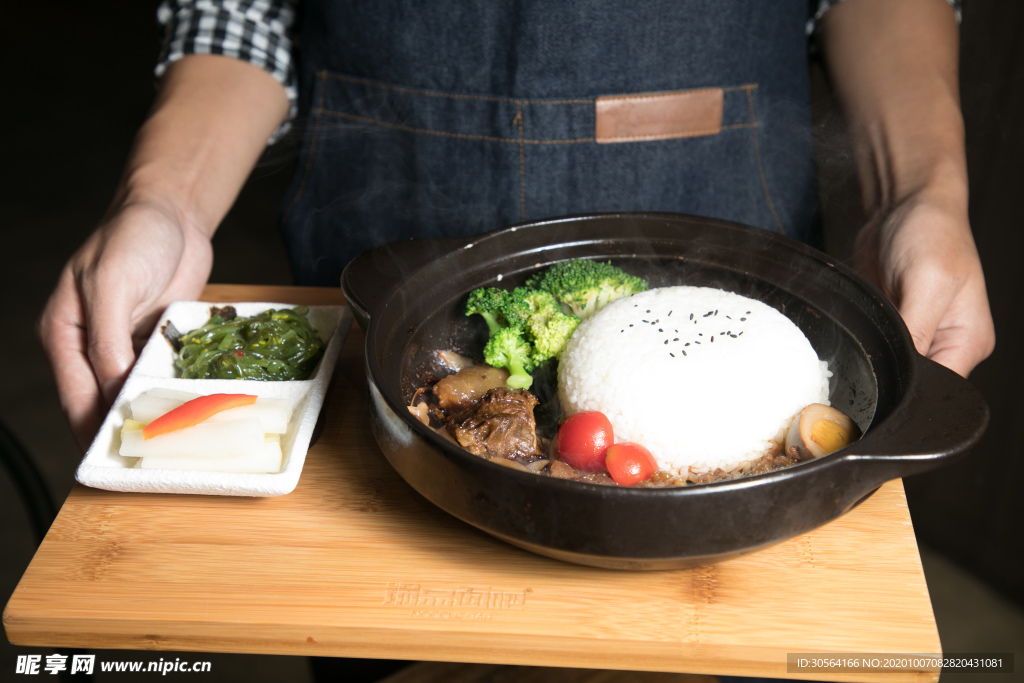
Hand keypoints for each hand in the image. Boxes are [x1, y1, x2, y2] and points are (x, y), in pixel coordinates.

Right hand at [39, 200, 212, 449]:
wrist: (174, 213)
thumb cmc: (132, 236)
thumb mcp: (112, 282)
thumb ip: (108, 337)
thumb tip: (113, 385)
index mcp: (63, 333)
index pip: (75, 394)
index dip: (91, 427)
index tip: (112, 456)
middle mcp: (91, 346)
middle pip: (103, 401)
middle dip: (124, 427)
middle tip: (150, 458)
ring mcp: (126, 346)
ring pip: (134, 393)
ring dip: (153, 414)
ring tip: (175, 444)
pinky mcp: (157, 342)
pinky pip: (163, 375)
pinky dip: (174, 392)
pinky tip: (193, 411)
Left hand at [854, 190, 994, 376]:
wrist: (903, 205)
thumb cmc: (931, 232)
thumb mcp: (928, 282)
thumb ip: (917, 331)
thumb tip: (904, 371)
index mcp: (968, 340)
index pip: (940, 386)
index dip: (910, 390)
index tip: (884, 379)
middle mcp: (945, 343)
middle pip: (913, 381)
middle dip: (889, 371)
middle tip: (869, 351)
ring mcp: (917, 334)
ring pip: (890, 365)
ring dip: (874, 354)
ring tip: (868, 329)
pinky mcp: (893, 324)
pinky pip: (875, 344)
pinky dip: (864, 338)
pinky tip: (860, 324)